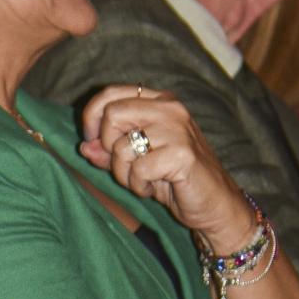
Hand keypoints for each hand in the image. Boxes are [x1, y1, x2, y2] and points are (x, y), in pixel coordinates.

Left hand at [79, 85, 256, 250]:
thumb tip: (83, 146)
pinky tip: (155, 188)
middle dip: (108, 147)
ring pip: (122, 146)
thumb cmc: (175, 180)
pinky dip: (139, 185)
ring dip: (124, 174)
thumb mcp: (135, 162)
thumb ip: (109, 151)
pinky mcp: (182, 153)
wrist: (215, 204)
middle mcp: (169, 108)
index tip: (92, 141)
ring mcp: (177, 129)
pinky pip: (139, 168)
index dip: (91, 117)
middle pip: (111, 115)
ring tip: (143, 181)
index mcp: (159, 102)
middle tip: (124, 167)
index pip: (110, 93)